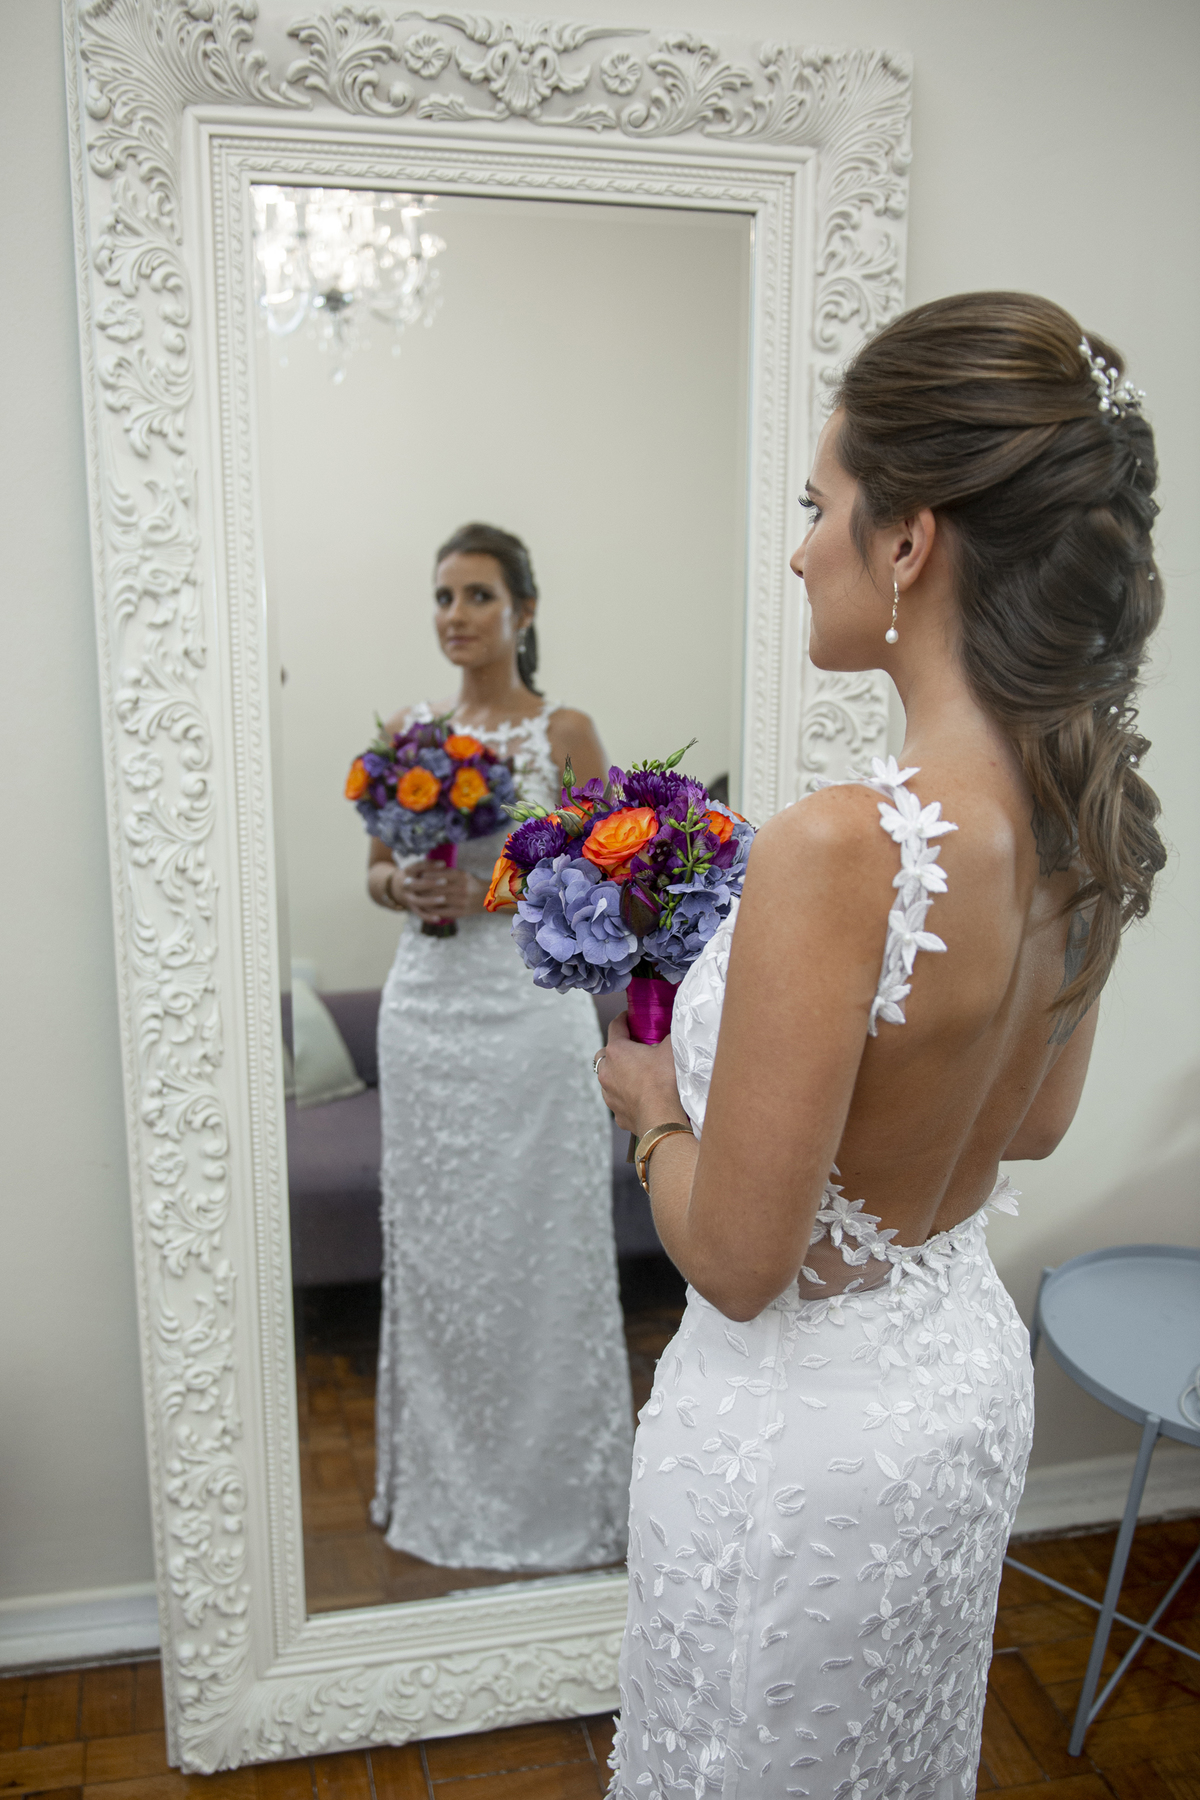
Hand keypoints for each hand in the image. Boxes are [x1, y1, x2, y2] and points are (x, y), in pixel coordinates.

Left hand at [396, 861, 485, 921]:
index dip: (426, 876)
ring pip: (438, 900)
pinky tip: (425, 908)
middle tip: (410, 886)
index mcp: (461, 876)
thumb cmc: (471, 884)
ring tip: (415, 897)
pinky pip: (443, 911)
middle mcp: (461, 888)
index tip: (416, 875)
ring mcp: (461, 901)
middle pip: (436, 888)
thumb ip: (446, 873)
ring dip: (424, 899)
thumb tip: (425, 872)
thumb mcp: (462, 874)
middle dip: (422, 887)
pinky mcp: (460, 912)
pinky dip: (432, 910)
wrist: (488, 898)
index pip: (439, 875)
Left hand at [595, 1011, 686, 1135]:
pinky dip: (625, 1096)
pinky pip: (618, 1100)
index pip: (616, 1026)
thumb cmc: (665, 1080)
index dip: (623, 1019)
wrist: (662, 1116)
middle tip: (632, 1049)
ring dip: (618, 1074)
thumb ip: (669, 1035)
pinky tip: (639, 1097)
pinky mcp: (617, 1113)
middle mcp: (607, 1071)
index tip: (628, 1017)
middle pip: (604, 1054)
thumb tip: (672, 1031)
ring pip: (608, 1079)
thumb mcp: (671, 1048)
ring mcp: (609, 1094)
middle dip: (615, 1050)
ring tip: (636, 1075)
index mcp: (617, 1051)